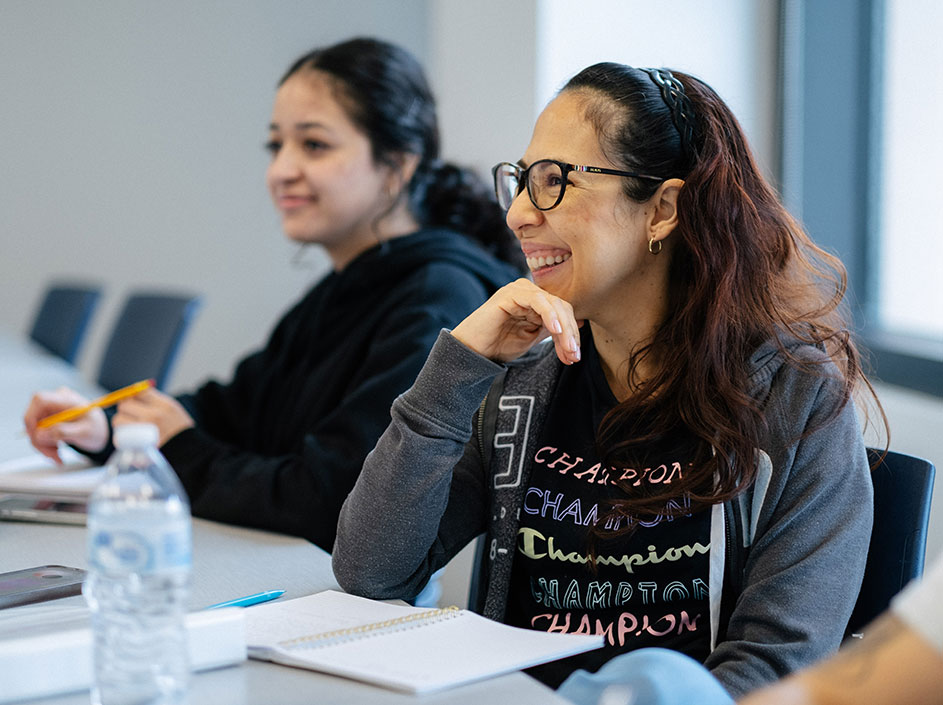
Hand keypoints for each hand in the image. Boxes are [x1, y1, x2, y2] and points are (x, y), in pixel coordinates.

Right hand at [23, 387, 109, 462]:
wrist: (101, 432)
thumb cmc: (97, 428)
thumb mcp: (84, 432)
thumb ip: (63, 432)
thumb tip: (39, 435)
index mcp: (66, 399)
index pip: (40, 401)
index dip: (32, 418)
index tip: (36, 437)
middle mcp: (55, 402)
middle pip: (34, 419)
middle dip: (40, 440)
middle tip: (52, 455)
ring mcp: (50, 411)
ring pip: (35, 430)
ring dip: (43, 446)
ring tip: (58, 456)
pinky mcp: (48, 420)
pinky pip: (39, 434)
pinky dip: (45, 445)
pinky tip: (56, 452)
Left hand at [113, 388, 195, 445]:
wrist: (187, 449)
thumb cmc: (178, 427)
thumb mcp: (172, 407)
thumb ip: (154, 398)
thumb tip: (134, 389)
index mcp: (163, 405)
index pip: (138, 392)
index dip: (133, 395)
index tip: (134, 400)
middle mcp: (153, 416)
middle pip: (124, 405)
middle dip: (125, 408)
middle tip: (130, 413)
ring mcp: (145, 431)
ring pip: (118, 420)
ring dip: (121, 421)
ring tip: (130, 425)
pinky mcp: (137, 444)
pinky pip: (119, 436)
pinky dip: (121, 435)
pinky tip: (129, 436)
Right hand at [451, 278, 582, 364]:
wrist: (473, 352)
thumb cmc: (499, 345)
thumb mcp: (532, 338)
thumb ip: (552, 330)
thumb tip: (579, 325)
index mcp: (536, 300)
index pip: (563, 311)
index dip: (572, 333)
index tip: (574, 356)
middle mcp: (529, 291)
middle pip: (561, 307)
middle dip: (571, 333)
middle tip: (574, 355)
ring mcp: (520, 290)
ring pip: (553, 304)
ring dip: (564, 329)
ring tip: (568, 349)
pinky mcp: (511, 293)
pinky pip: (538, 301)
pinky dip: (550, 316)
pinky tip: (556, 331)